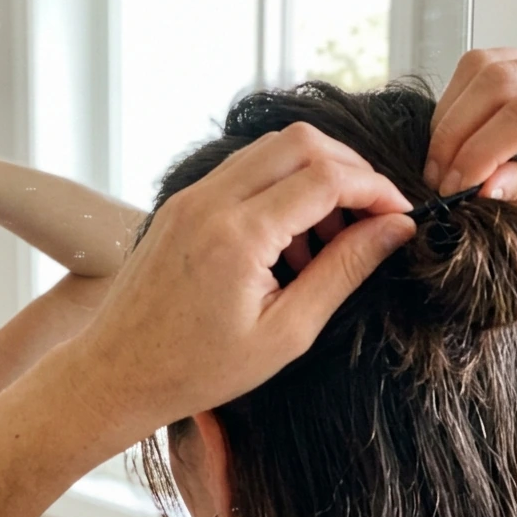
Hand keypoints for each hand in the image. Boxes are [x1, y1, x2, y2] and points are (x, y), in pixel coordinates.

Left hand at [71, 122, 415, 435]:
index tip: (400, 217)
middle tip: (370, 219)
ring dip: (313, 178)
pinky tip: (288, 244)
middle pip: (301, 142)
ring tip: (326, 243)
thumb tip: (396, 229)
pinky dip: (278, 189)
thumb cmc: (197, 369)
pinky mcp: (180, 205)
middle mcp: (210, 201)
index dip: (376, 189)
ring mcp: (189, 198)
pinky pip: (242, 173)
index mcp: (238, 235)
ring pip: (271, 150)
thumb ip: (343, 272)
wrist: (117, 374)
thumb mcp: (285, 333)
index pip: (327, 176)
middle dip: (349, 170)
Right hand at [425, 49, 516, 244]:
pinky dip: (456, 107)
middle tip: (439, 181)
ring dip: (450, 118)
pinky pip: (479, 70)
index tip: (456, 189)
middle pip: (499, 80)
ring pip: (482, 68)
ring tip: (442, 165)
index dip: (481, 151)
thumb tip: (481, 186)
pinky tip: (454, 144)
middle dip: (456, 133)